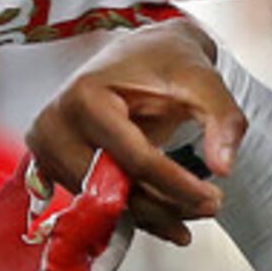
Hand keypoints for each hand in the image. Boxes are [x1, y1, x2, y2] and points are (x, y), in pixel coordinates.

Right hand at [25, 25, 247, 246]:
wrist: (138, 53)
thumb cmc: (165, 62)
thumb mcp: (203, 81)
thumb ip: (222, 120)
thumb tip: (224, 166)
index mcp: (86, 96)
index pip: (134, 158)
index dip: (176, 185)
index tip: (213, 198)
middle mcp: (56, 124)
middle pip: (115, 188)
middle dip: (165, 205)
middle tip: (210, 206)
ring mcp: (47, 149)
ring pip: (104, 204)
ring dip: (151, 215)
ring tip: (191, 209)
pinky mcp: (50, 166)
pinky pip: (94, 203)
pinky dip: (131, 214)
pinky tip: (165, 217)